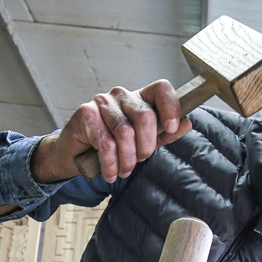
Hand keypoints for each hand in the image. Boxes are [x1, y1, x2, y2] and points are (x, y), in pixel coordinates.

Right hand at [31, 80, 190, 183]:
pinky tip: (110, 173)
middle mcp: (121, 95)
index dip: (170, 107)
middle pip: (144, 116)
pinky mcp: (86, 114)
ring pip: (124, 133)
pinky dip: (110, 163)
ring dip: (126, 160)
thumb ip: (163, 133)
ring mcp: (102, 102)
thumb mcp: (142, 142)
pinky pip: (105, 143)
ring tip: (123, 171)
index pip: (161, 89)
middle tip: (139, 160)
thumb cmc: (111, 145)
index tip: (170, 128)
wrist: (75, 154)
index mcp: (139, 98)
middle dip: (145, 146)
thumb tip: (186, 123)